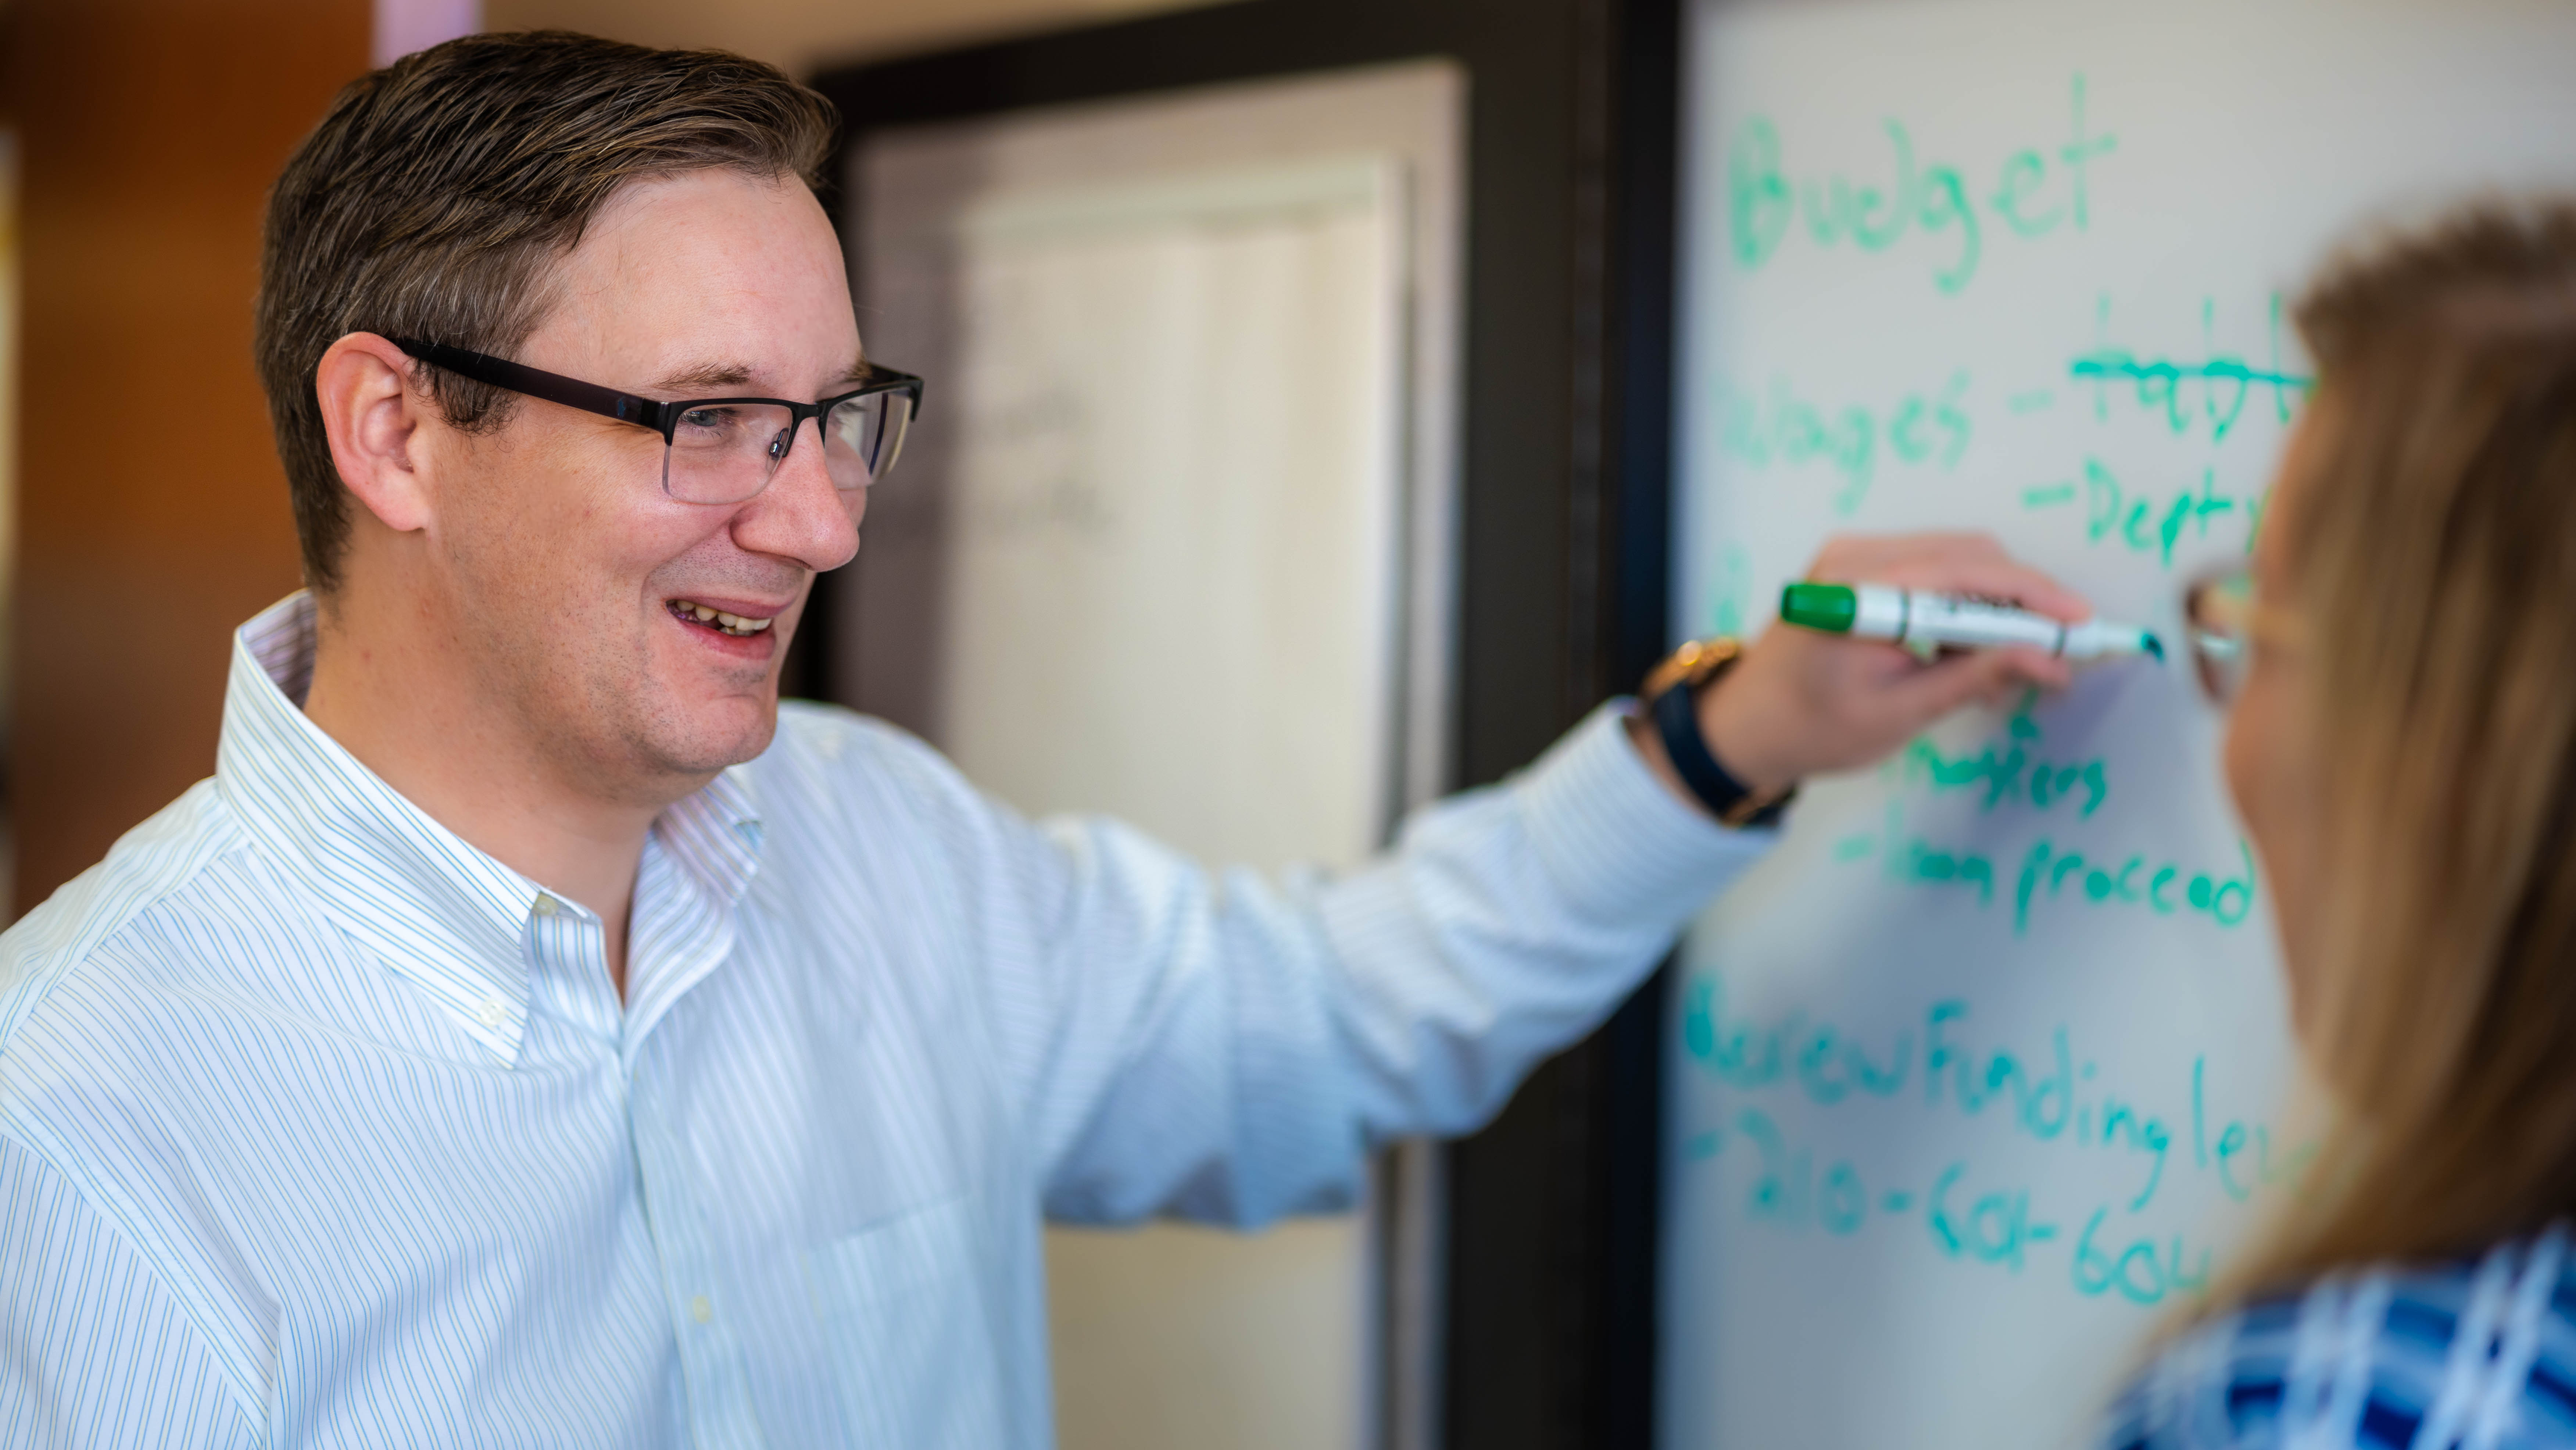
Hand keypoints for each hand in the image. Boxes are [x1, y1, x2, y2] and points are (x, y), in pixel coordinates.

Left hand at [1634, 533, 2089, 806]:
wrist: (1746, 726)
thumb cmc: (1812, 729)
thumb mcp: (1901, 713)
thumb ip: (1976, 678)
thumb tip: (2051, 660)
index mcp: (1861, 590)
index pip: (1969, 575)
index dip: (2036, 599)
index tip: (2083, 626)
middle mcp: (1856, 555)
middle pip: (1970, 556)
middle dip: (2027, 600)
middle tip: (2066, 650)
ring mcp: (1855, 555)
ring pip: (1958, 560)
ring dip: (2000, 604)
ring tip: (2025, 661)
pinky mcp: (1860, 567)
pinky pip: (1933, 570)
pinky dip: (1968, 605)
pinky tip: (1980, 652)